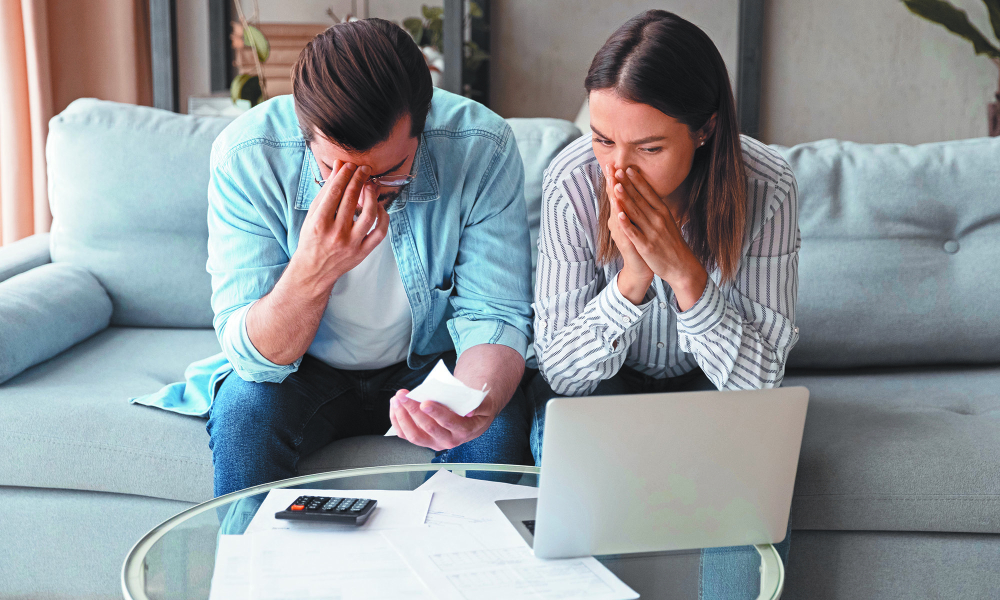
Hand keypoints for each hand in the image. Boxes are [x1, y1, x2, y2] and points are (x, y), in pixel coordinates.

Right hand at [287, 161, 388, 295]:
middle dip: (359, 179)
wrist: (314, 270)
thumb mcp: (313, 214)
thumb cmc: (312, 239)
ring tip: (371, 185)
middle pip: (352, 199)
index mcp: (319, 223)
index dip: (345, 175)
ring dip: (373, 196)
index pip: (335, 192)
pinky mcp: (362, 252)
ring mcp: (351, 244)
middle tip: (364, 169)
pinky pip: (379, 233)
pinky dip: (383, 218)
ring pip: (369, 215)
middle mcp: (335, 233)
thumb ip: (326, 191)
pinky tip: (380, 207)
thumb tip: (338, 167)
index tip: (350, 165)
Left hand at [388, 389, 498, 451]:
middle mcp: (448, 440)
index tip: (425, 402)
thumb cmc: (476, 408)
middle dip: (413, 410)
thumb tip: (470, 410)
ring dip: (402, 417)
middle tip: (403, 395)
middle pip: (428, 428)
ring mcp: (434, 442)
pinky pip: (406, 434)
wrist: (472, 419)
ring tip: (396, 399)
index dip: (437, 413)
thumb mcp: (484, 404)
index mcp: (464, 431)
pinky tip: (395, 406)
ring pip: (414, 435)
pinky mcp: (423, 440)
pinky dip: (397, 421)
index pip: (449, 423)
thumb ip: (479, 405)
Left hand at [613, 166, 708, 310]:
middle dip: (626, 184)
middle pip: (639, 199)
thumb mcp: (668, 221)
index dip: (636, 180)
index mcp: (663, 211)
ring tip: (615, 185)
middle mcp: (658, 219)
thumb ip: (657, 208)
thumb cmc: (672, 243)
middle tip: (615, 170)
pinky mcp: (647, 246)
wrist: (682, 266)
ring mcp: (652, 232)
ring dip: (625, 198)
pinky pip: (635, 233)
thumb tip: (647, 194)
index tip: (626, 168)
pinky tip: (618, 215)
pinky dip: (627, 223)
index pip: (648, 192)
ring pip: (636, 212)